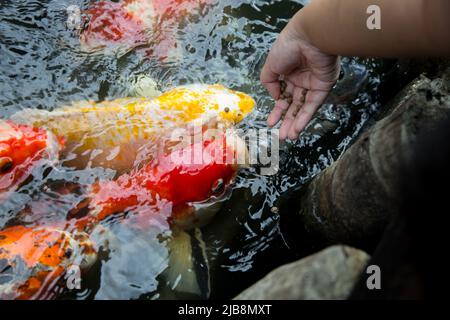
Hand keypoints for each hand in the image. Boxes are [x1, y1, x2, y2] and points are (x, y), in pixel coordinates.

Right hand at [260, 25, 340, 139]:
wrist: (310, 36)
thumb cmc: (288, 46)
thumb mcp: (270, 65)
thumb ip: (269, 82)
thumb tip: (274, 97)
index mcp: (287, 72)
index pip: (282, 96)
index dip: (277, 110)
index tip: (270, 123)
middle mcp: (300, 79)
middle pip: (292, 105)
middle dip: (286, 121)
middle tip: (281, 137)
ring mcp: (312, 84)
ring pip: (302, 108)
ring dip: (295, 123)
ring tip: (289, 137)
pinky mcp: (324, 86)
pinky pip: (313, 104)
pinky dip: (305, 117)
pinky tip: (298, 128)